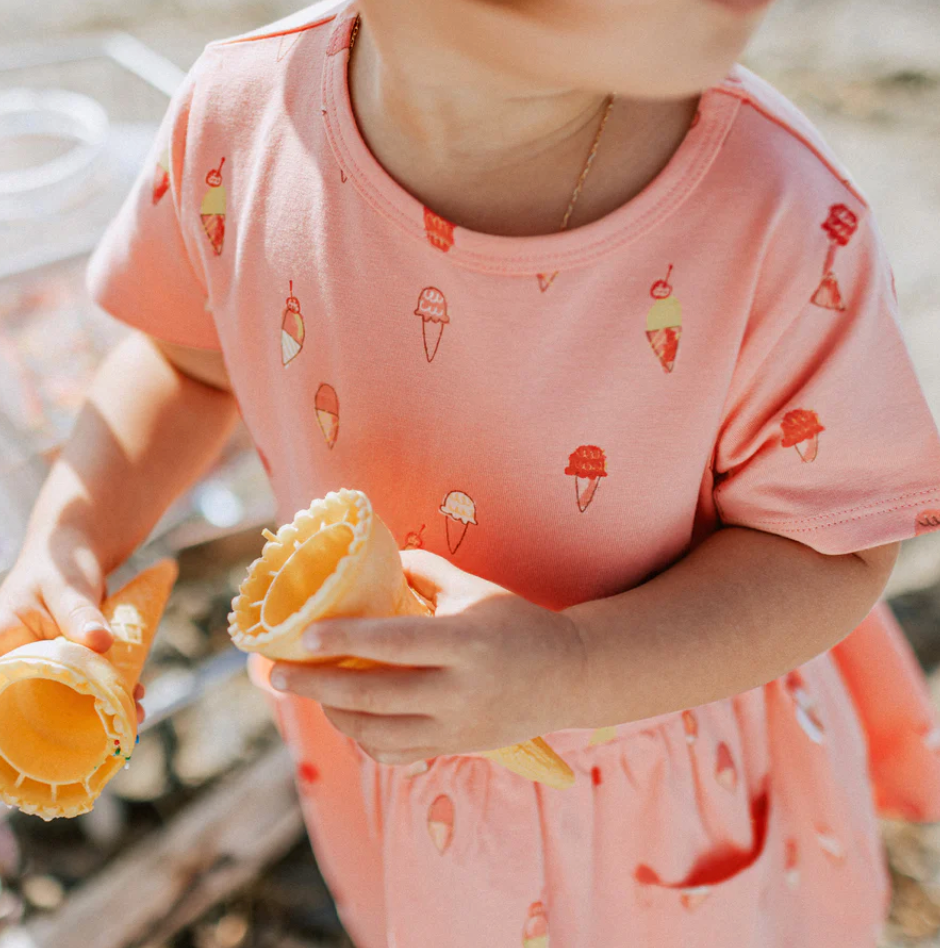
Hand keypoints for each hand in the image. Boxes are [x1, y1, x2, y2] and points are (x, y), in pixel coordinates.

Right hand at [0, 530, 145, 724]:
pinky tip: (136, 693)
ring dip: (98, 706)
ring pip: (66, 695)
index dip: (22, 713)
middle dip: (73, 717)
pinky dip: (109, 688)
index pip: (6, 684)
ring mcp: (42, 663)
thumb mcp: (68, 586)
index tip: (53, 727)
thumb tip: (101, 642)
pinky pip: (85, 681)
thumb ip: (80, 614)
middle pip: (37, 700)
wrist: (73, 549)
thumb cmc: (60, 563)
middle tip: (116, 726)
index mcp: (1, 643)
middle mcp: (16, 658)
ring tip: (135, 713)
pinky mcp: (66, 662)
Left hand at [269, 550, 590, 764]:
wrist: (567, 676)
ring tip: (309, 691)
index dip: (346, 640)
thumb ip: (424, 572)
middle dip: (318, 685)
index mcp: (466, 643)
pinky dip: (363, 739)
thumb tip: (374, 559)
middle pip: (374, 696)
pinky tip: (347, 717)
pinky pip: (396, 754)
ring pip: (378, 732)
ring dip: (333, 713)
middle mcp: (460, 691)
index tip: (305, 635)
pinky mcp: (456, 747)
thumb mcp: (476, 587)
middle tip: (278, 674)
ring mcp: (457, 727)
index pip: (396, 644)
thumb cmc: (517, 623)